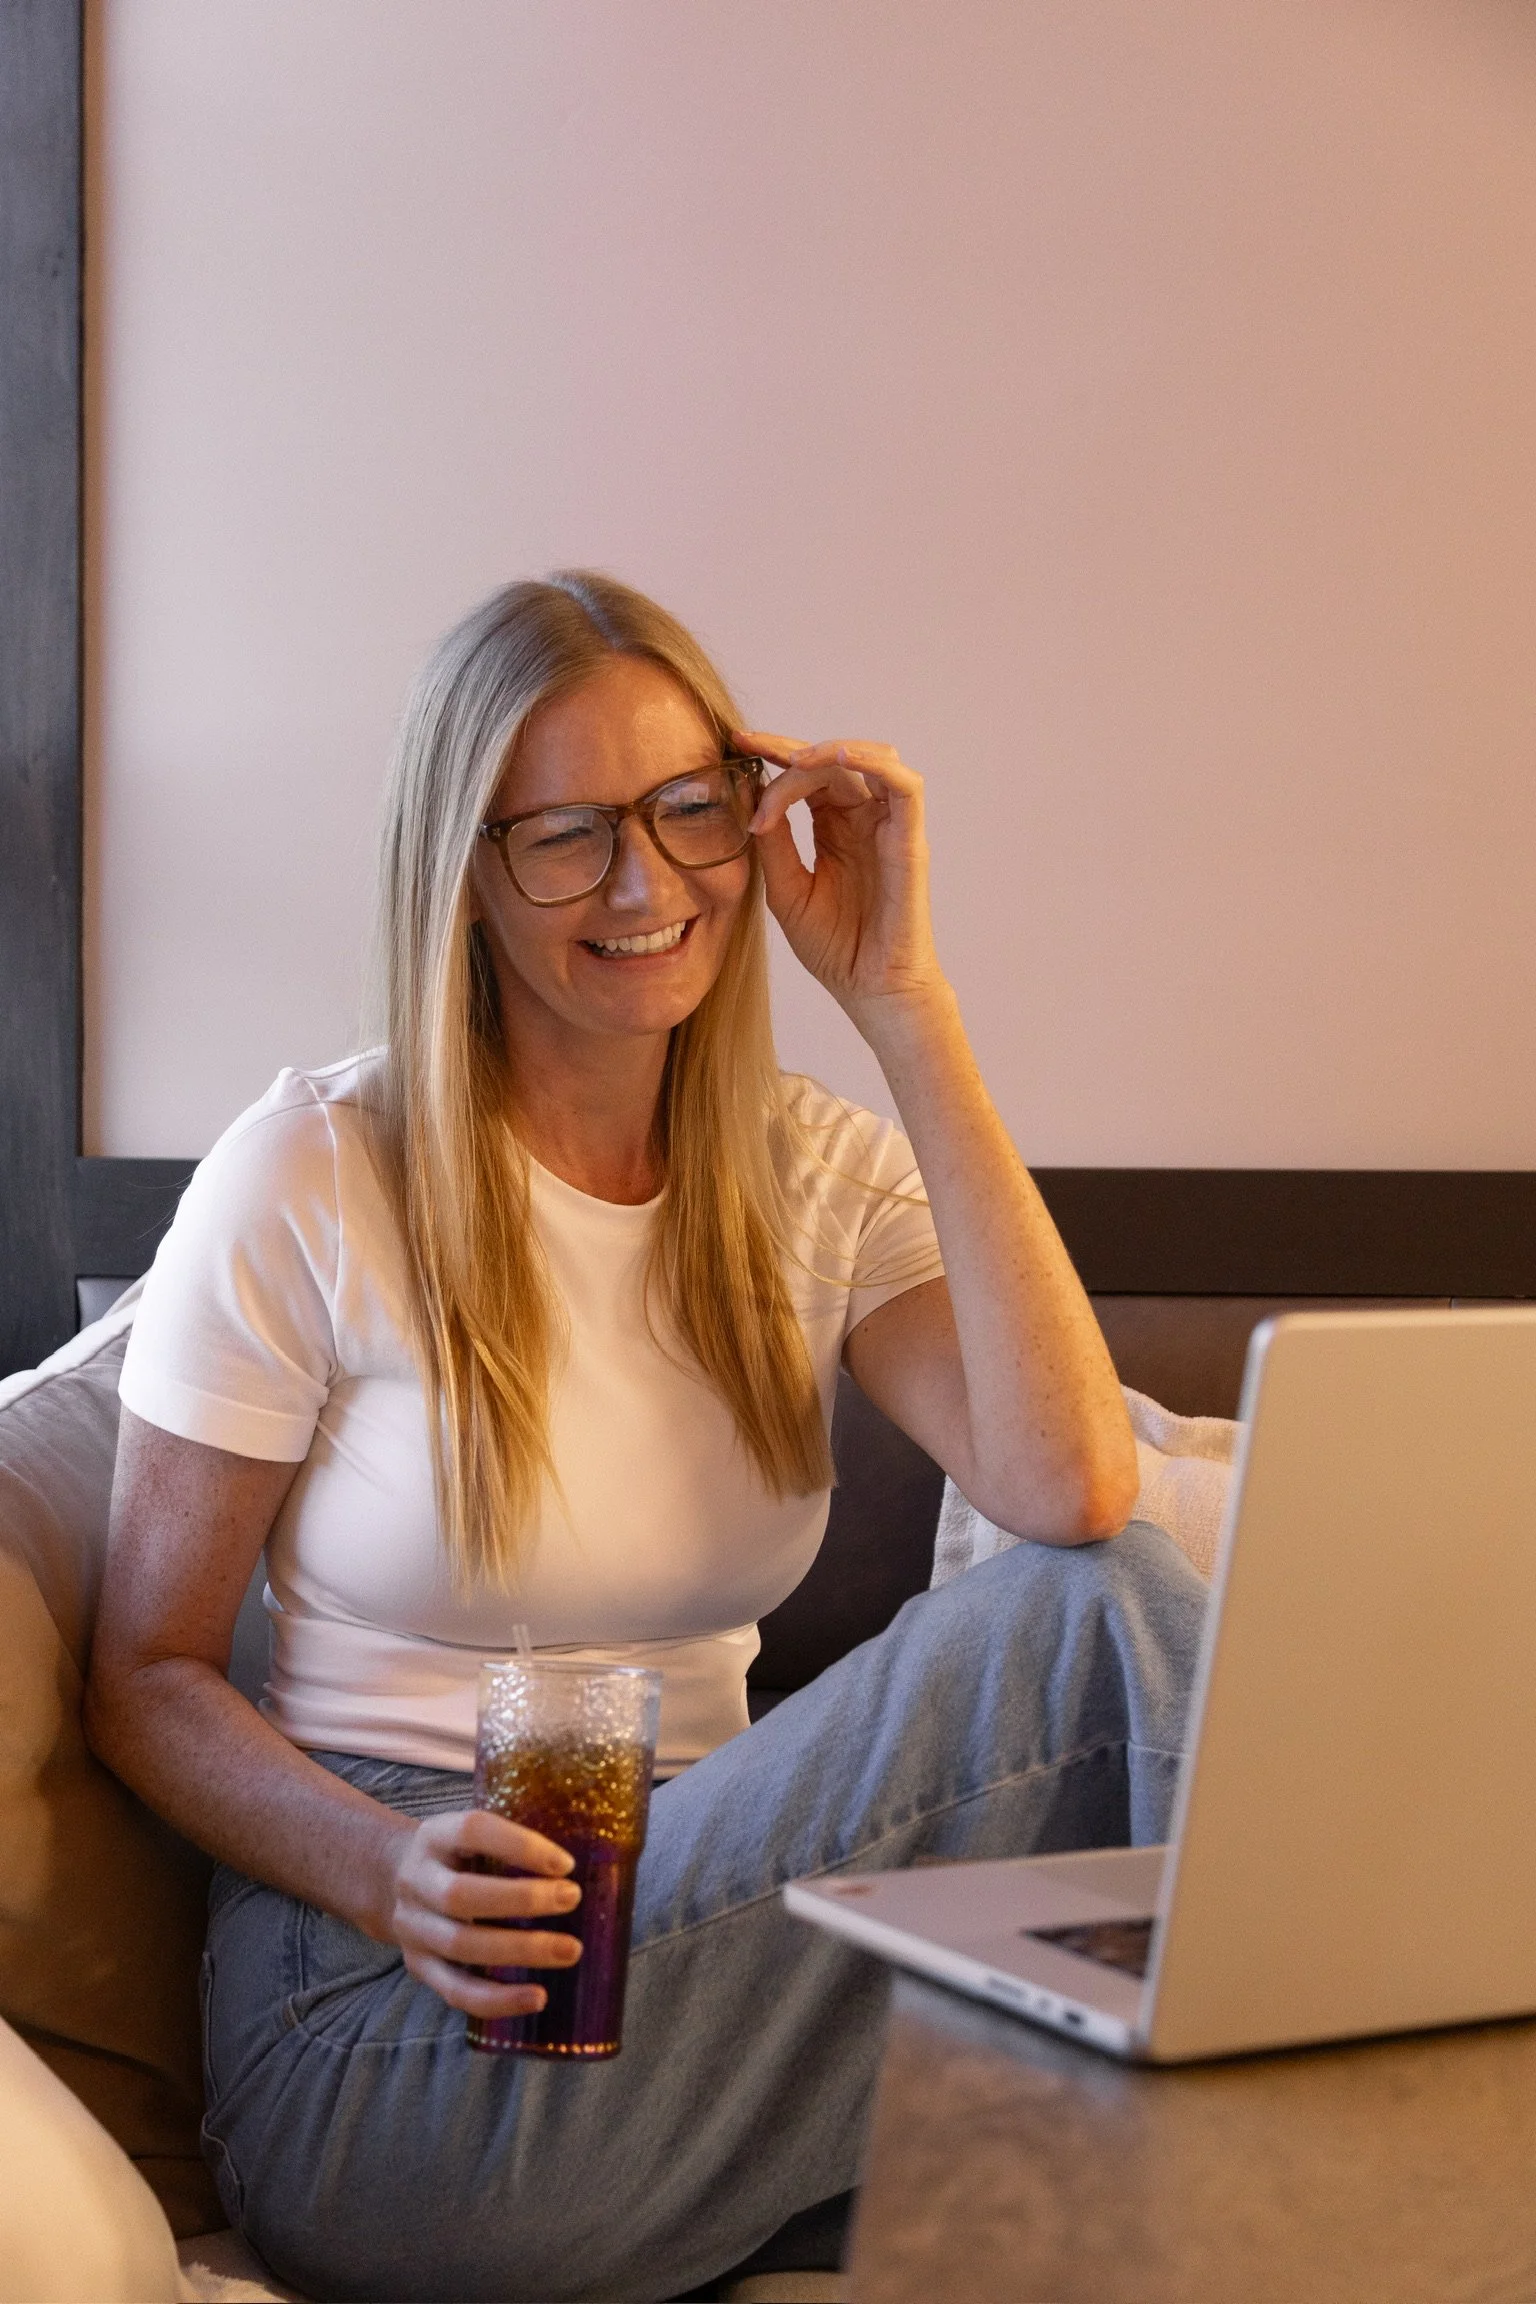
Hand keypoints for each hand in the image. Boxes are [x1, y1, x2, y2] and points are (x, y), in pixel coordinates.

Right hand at [375, 1807, 582, 2019]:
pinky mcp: (419, 1966)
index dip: (519, 1845)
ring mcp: (412, 1927)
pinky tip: (537, 1998)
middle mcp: (416, 1880)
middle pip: (460, 1895)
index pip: (473, 1831)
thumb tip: (594, 1852)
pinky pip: (456, 1991)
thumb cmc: (458, 1855)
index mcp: (435, 1836)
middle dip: (522, 1900)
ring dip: (520, 1951)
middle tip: (573, 1898)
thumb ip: (512, 1840)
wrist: (391, 1880)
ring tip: (570, 1952)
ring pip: (461, 1946)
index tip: (565, 1863)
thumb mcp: (471, 1834)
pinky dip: (498, 2000)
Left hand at [737, 731, 948, 1032]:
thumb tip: (752, 798)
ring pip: (871, 760)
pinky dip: (875, 763)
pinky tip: (838, 760)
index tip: (735, 744)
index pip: (808, 776)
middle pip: (833, 762)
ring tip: (792, 761)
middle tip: (749, 744)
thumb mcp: (787, 890)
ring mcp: (889, 828)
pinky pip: (905, 786)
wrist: (871, 990)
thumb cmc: (836, 948)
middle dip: (790, 748)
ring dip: (830, 751)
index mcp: (835, 828)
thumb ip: (774, 844)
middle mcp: (864, 820)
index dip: (774, 755)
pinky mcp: (910, 841)